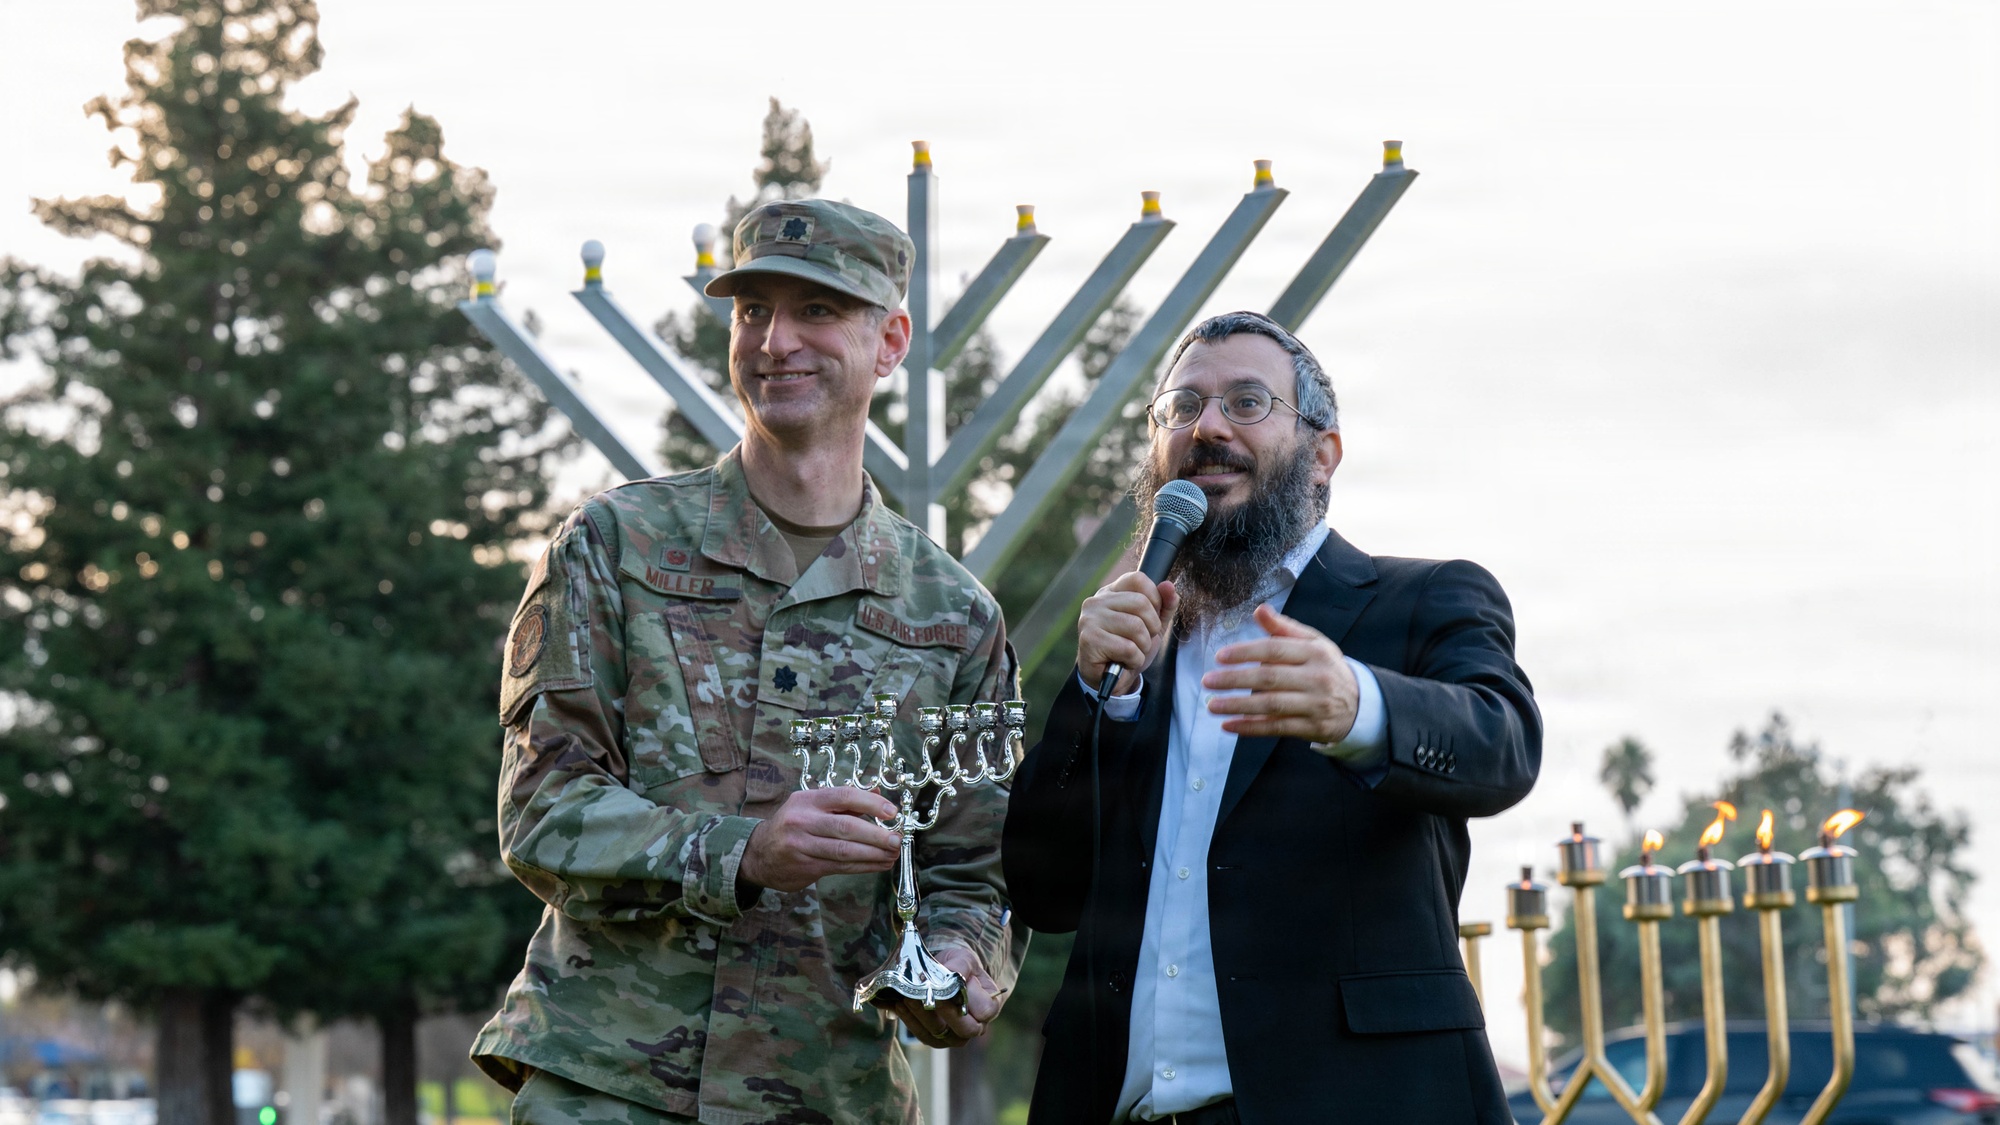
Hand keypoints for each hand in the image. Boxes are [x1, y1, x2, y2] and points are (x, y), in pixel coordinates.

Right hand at [739, 786, 900, 893]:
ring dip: (873, 854)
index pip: (844, 796)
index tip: (892, 812)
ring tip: (892, 854)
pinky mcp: (805, 866)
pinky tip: (878, 864)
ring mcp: (802, 845)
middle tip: (897, 840)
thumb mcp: (810, 805)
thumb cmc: (792, 824)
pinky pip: (840, 867)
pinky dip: (863, 866)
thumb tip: (877, 791)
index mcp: (808, 800)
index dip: (871, 803)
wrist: (758, 854)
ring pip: (844, 851)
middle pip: (846, 827)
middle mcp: (803, 821)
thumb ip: (843, 801)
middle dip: (876, 835)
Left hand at [883, 945, 1003, 1046]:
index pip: (985, 1011)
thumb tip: (950, 973)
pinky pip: (923, 1036)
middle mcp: (976, 1027)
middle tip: (926, 995)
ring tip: (907, 996)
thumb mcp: (964, 959)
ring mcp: (955, 1037)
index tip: (950, 986)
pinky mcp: (935, 1040)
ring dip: (922, 1015)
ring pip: (940, 1034)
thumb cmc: (959, 967)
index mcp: (989, 1007)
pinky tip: (900, 1004)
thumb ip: (960, 966)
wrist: (944, 974)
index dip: (969, 1000)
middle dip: (944, 1012)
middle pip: (965, 1030)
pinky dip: (910, 1021)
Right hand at [1077, 570, 1178, 695]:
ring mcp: (1090, 619)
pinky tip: (1124, 661)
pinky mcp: (1089, 639)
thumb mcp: (1153, 626)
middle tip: (1141, 640)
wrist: (1110, 680)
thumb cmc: (1129, 649)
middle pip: (1141, 603)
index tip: (1151, 618)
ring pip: (1135, 626)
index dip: (1154, 599)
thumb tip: (1169, 586)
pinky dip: (1134, 659)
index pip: (1138, 579)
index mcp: (1111, 593)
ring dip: (1142, 646)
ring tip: (1132, 652)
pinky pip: (1127, 647)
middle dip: (1151, 628)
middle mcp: (1097, 601)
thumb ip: (1164, 606)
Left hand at [1202, 604, 1358, 742]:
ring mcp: (1316, 704)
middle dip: (1234, 679)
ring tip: (1212, 705)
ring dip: (1238, 705)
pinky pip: (1277, 727)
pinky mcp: (1313, 727)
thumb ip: (1283, 628)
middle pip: (1269, 678)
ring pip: (1271, 705)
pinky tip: (1229, 725)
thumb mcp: (1313, 642)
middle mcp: (1316, 677)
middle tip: (1208, 681)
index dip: (1245, 652)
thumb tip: (1259, 610)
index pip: (1274, 649)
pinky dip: (1251, 727)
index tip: (1220, 656)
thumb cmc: (1325, 668)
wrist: (1359, 703)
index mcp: (1314, 651)